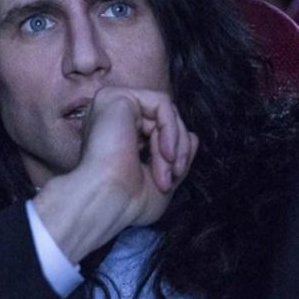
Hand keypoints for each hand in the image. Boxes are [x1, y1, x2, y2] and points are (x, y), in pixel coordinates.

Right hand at [35, 86, 197, 261]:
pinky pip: (161, 103)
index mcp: (112, 135)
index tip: (172, 179)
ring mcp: (110, 104)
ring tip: (169, 170)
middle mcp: (108, 117)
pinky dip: (172, 128)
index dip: (174, 152)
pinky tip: (166, 153)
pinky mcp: (115, 96)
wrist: (105, 202)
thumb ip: (176, 156)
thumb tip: (193, 136)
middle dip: (177, 148)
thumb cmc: (126, 201)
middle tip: (175, 174)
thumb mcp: (161, 179)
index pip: (156, 129)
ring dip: (176, 143)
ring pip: (165, 112)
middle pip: (162, 119)